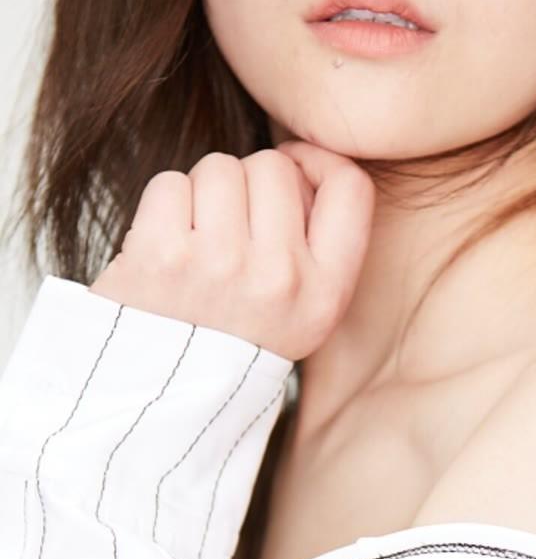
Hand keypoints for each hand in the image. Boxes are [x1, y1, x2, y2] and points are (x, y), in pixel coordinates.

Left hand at [88, 141, 375, 361]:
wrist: (161, 399)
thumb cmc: (231, 339)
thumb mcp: (303, 311)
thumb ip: (317, 242)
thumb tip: (294, 159)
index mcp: (325, 294)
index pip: (351, 186)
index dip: (317, 161)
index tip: (292, 170)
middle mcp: (280, 279)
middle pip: (273, 166)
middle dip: (247, 183)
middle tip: (229, 229)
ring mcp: (220, 265)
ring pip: (220, 167)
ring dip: (202, 193)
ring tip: (196, 241)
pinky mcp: (162, 255)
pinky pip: (170, 184)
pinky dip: (163, 206)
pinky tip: (164, 247)